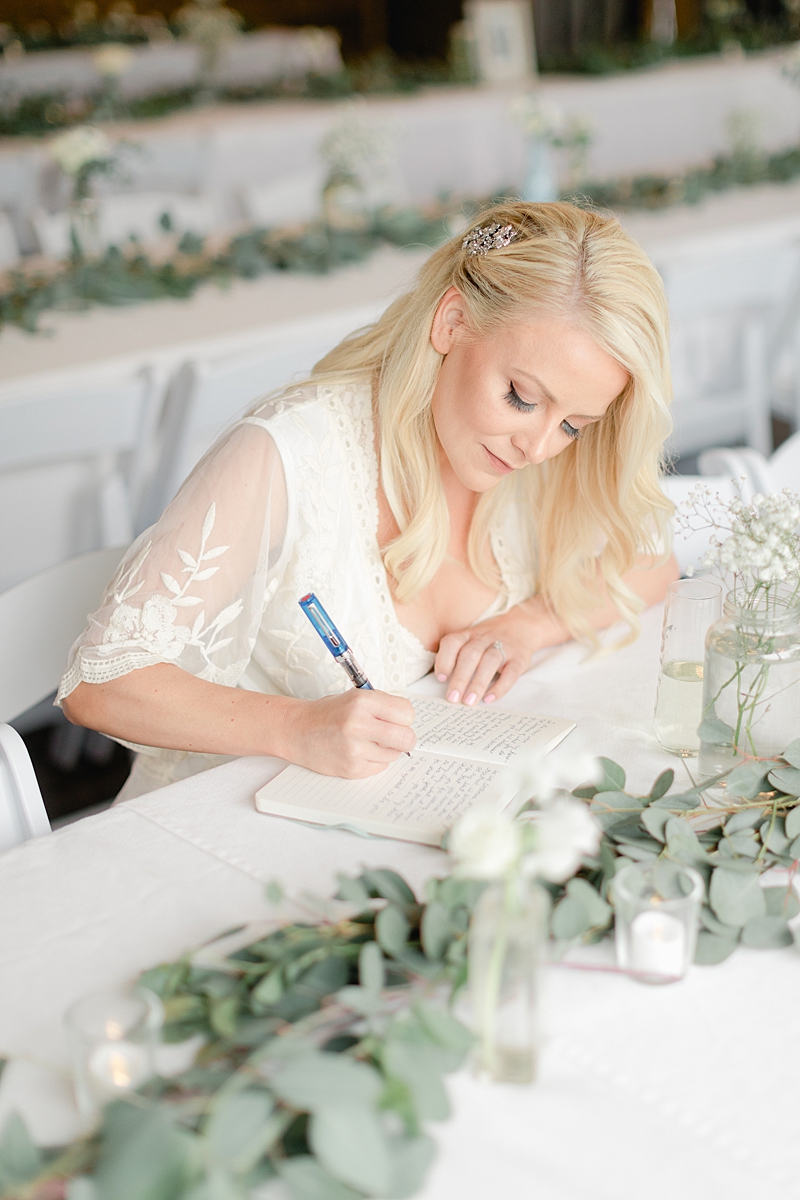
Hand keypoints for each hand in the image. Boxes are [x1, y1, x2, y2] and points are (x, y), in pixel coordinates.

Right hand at [280, 689, 415, 777]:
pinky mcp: (351, 768)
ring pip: (395, 755)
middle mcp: (359, 724)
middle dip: (405, 738)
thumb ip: (383, 706)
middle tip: (394, 736)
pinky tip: (357, 751)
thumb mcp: (355, 697)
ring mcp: (355, 749)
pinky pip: (380, 767)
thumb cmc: (328, 713)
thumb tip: (409, 721)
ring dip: (386, 750)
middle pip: (407, 738)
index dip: (404, 717)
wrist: (297, 731)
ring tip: (367, 741)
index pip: (407, 712)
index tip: (396, 719)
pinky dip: (374, 761)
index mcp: (362, 701)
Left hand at [434, 599, 565, 706]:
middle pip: (470, 655)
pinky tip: (489, 699)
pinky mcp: (519, 659)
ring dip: (478, 683)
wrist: (521, 626)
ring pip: (489, 662)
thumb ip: (456, 655)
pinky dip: (500, 687)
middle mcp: (484, 639)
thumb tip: (442, 682)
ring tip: (469, 701)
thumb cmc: (488, 641)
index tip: (441, 678)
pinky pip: (510, 673)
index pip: (452, 642)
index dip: (444, 659)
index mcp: (468, 635)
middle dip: (460, 678)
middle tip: (452, 698)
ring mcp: (503, 647)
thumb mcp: (471, 640)